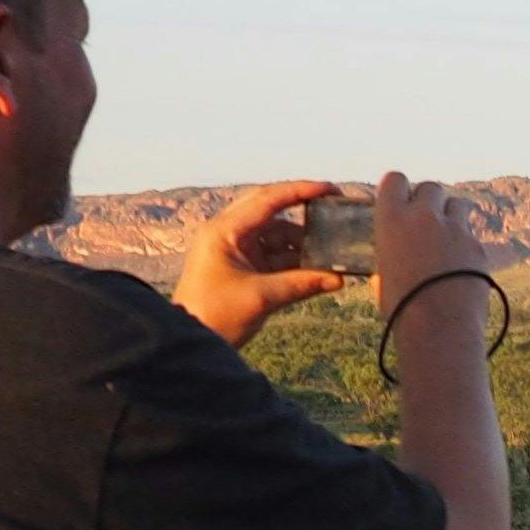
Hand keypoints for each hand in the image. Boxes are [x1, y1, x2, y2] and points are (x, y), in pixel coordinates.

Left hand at [174, 179, 344, 347]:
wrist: (190, 341)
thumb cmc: (215, 316)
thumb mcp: (262, 298)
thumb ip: (302, 284)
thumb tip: (339, 278)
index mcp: (225, 231)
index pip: (267, 200)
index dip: (300, 191)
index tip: (329, 188)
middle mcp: (228, 233)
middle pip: (271, 210)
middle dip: (302, 208)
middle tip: (332, 203)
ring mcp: (235, 249)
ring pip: (276, 234)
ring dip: (302, 242)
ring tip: (332, 250)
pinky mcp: (242, 266)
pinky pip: (274, 255)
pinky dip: (295, 260)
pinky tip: (318, 269)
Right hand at [374, 171, 488, 323]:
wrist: (438, 328)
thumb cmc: (402, 309)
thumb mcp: (383, 276)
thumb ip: (391, 253)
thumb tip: (396, 256)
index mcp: (391, 219)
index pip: (395, 179)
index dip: (401, 189)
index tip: (404, 201)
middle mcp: (423, 216)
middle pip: (431, 187)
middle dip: (431, 201)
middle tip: (428, 221)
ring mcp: (454, 229)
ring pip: (457, 204)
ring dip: (453, 214)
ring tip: (448, 237)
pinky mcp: (477, 246)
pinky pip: (472, 234)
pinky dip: (467, 244)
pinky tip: (462, 264)